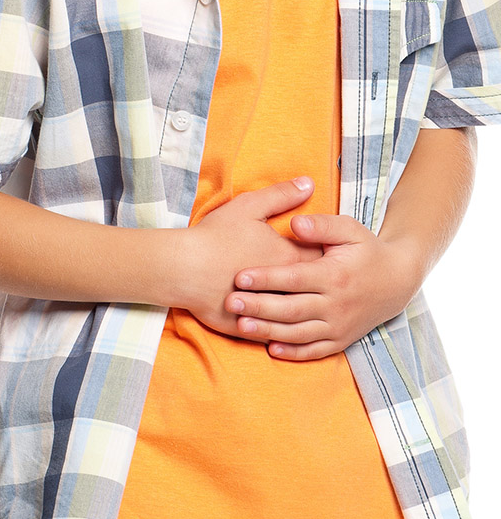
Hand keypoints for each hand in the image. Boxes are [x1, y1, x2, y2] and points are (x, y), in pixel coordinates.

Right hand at [176, 178, 322, 338]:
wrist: (182, 268)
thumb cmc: (215, 236)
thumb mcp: (250, 206)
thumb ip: (282, 195)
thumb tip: (310, 183)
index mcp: (287, 258)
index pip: (322, 259)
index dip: (330, 257)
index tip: (335, 255)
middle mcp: (282, 289)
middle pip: (314, 291)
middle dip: (324, 288)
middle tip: (331, 286)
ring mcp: (264, 311)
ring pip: (294, 317)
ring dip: (304, 313)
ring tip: (311, 309)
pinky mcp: (245, 327)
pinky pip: (269, 335)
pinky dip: (278, 333)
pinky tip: (284, 331)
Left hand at [223, 214, 421, 359]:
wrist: (397, 281)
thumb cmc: (366, 250)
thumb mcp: (350, 230)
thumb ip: (322, 225)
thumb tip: (294, 222)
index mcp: (334, 275)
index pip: (294, 278)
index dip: (266, 278)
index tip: (239, 277)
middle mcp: (336, 305)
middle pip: (291, 309)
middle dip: (258, 307)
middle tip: (230, 303)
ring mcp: (339, 326)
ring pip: (298, 333)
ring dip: (268, 331)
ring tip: (240, 326)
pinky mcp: (341, 340)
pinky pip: (314, 351)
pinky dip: (293, 353)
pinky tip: (270, 349)